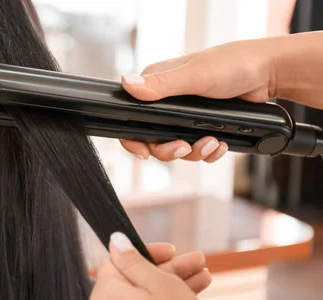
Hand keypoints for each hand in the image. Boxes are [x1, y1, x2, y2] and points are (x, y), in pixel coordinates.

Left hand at [90, 232, 210, 299]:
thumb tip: (114, 238)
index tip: (172, 249)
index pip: (120, 260)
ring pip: (149, 293)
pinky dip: (170, 297)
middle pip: (139, 277)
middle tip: (199, 259)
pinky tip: (196, 289)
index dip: (148, 251)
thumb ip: (134, 261)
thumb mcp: (157, 284)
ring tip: (205, 275)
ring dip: (178, 282)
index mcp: (107, 290)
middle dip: (172, 267)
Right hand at [119, 39, 274, 161]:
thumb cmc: (232, 64)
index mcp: (156, 86)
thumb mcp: (195, 75)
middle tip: (185, 147)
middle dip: (170, 150)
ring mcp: (184, 116)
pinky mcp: (201, 126)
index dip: (134, 139)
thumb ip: (161, 84)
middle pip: (153, 140)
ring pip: (176, 148)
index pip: (132, 118)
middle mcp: (166, 102)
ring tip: (212, 143)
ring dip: (194, 152)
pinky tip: (220, 144)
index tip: (145, 153)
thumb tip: (127, 84)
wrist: (268, 74)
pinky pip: (197, 149)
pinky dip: (209, 152)